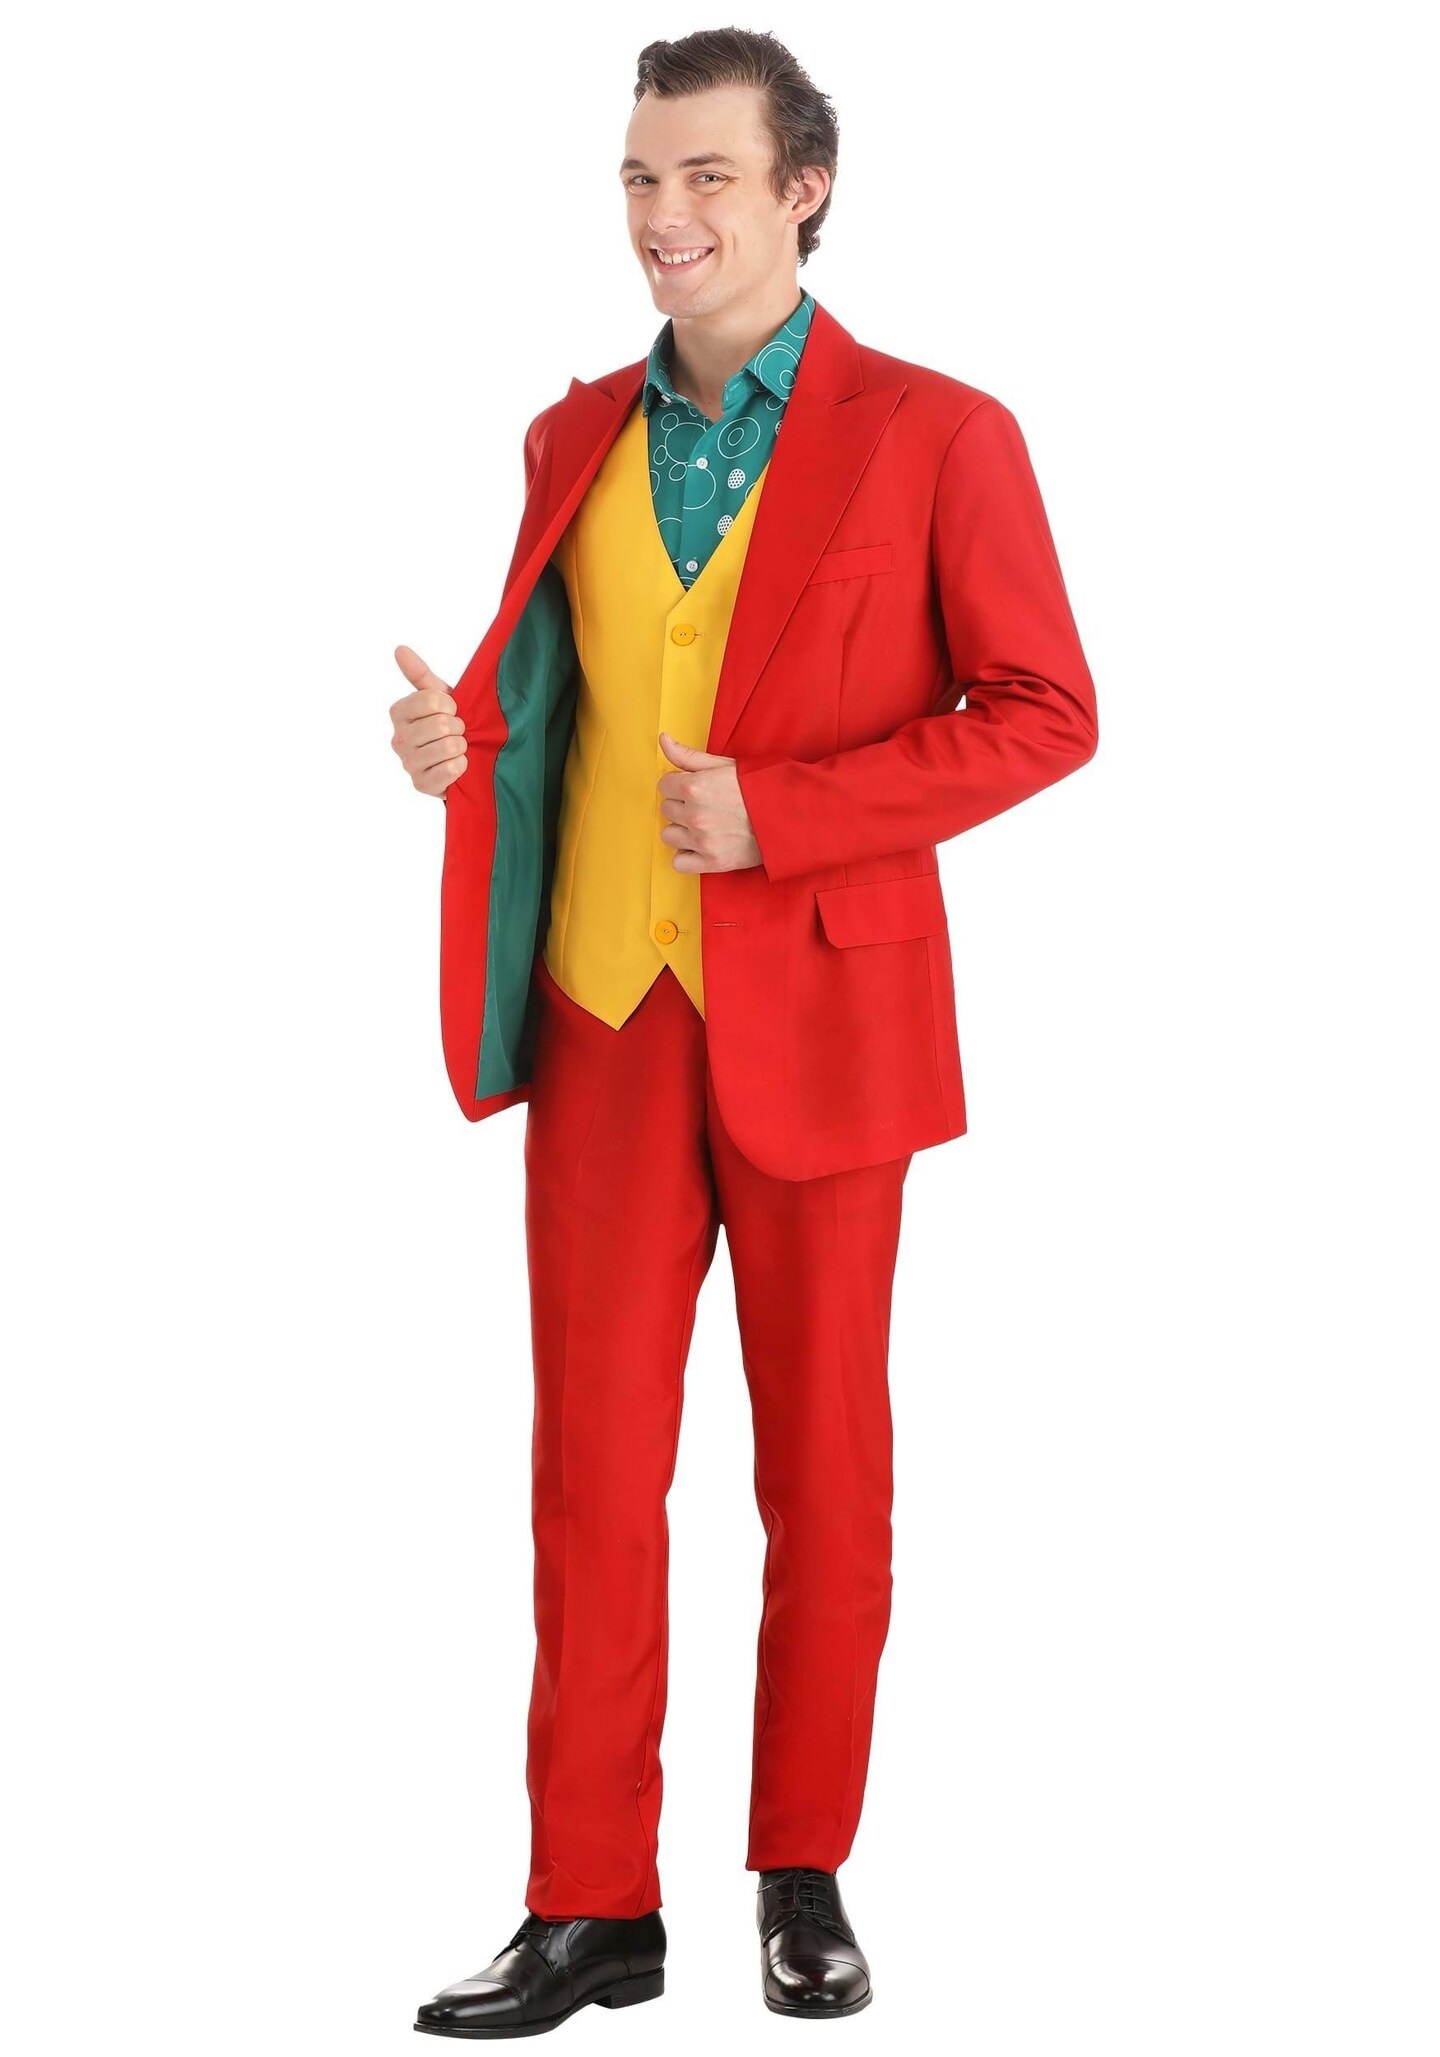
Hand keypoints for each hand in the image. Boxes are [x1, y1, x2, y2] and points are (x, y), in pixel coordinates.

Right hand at [389, 646, 466, 795]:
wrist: (464, 759)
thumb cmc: (451, 724)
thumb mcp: (440, 697)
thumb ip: (420, 675)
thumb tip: (399, 649)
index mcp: (399, 712)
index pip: (431, 700)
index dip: (450, 705)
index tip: (452, 710)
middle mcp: (398, 738)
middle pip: (441, 724)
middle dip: (459, 727)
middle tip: (458, 732)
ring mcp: (408, 763)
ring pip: (447, 747)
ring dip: (462, 747)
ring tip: (458, 748)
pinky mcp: (421, 785)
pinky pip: (450, 770)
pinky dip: (462, 766)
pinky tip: (458, 765)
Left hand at [655, 731, 761, 871]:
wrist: (789, 815)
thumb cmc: (760, 786)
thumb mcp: (725, 764)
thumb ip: (688, 756)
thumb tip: (664, 739)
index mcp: (694, 787)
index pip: (664, 785)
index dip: (679, 784)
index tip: (696, 788)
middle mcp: (694, 815)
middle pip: (667, 809)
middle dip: (682, 805)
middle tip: (706, 805)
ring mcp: (702, 841)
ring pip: (669, 835)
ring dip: (682, 830)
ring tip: (703, 825)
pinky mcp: (712, 862)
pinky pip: (679, 862)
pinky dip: (687, 855)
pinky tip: (701, 845)